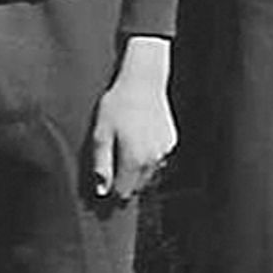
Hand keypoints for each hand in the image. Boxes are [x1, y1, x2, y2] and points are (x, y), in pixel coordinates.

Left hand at [86, 45, 176, 201]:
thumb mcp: (101, 134)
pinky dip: (149, 155)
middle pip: (137, 185)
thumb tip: (102, 190)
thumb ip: (102, 165)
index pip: (123, 191)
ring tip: (126, 147)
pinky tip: (139, 138)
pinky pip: (158, 158)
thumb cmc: (117, 105)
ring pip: (149, 173)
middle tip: (113, 161)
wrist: (143, 82)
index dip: (112, 189)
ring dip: (138, 169)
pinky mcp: (170, 141)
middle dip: (125, 180)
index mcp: (134, 160)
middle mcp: (153, 160)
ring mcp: (165, 151)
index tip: (105, 178)